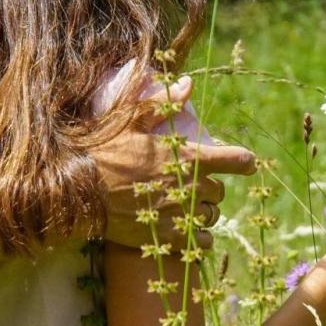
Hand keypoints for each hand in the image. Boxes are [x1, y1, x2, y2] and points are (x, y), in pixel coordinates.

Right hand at [93, 76, 255, 249]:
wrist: (79, 191)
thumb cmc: (104, 151)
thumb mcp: (131, 119)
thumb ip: (164, 103)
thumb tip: (189, 83)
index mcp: (189, 157)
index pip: (236, 160)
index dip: (245, 161)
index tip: (247, 163)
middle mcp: (190, 187)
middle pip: (220, 191)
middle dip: (211, 186)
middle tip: (193, 183)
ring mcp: (180, 214)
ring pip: (211, 216)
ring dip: (204, 211)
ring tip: (188, 207)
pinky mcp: (167, 237)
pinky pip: (201, 242)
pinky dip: (199, 238)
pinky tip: (187, 231)